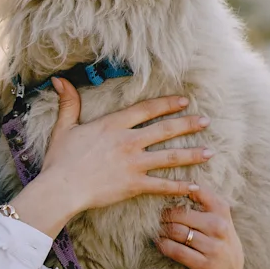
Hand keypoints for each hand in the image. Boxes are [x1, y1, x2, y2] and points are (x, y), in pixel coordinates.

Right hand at [12, 79, 210, 236]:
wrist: (61, 188)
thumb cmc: (59, 159)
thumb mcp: (63, 127)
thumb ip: (68, 103)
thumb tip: (59, 80)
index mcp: (113, 125)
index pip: (147, 109)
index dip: (167, 104)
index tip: (184, 101)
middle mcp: (128, 141)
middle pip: (165, 129)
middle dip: (188, 124)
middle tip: (206, 121)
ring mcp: (134, 163)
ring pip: (170, 156)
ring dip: (192, 154)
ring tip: (209, 151)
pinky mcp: (134, 185)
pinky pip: (162, 185)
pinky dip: (179, 186)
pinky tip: (194, 185)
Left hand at [156, 184, 243, 268]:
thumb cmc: (218, 238)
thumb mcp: (219, 216)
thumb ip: (204, 200)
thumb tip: (180, 183)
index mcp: (221, 210)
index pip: (197, 191)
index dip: (177, 190)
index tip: (165, 195)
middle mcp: (218, 226)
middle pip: (179, 214)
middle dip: (164, 217)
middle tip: (156, 218)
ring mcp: (213, 246)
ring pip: (175, 232)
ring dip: (161, 231)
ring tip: (158, 230)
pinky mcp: (204, 264)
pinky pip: (175, 250)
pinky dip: (163, 245)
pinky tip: (160, 243)